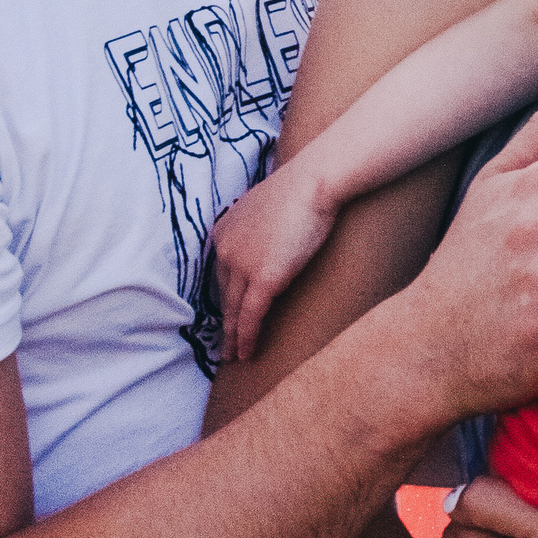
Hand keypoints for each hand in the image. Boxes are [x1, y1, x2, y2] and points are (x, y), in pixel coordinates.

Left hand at [212, 166, 341, 362]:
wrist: (315, 181)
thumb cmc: (303, 187)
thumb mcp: (269, 206)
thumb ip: (261, 226)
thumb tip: (270, 240)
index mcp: (223, 230)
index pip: (223, 273)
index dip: (225, 297)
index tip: (228, 315)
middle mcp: (225, 249)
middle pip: (223, 295)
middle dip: (224, 322)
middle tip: (225, 345)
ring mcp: (241, 265)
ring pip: (233, 310)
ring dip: (233, 337)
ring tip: (235, 357)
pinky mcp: (263, 279)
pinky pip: (250, 316)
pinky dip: (246, 337)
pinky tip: (246, 353)